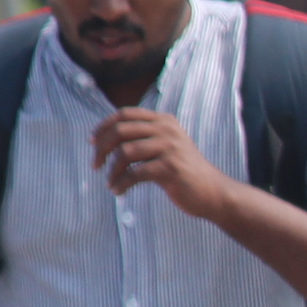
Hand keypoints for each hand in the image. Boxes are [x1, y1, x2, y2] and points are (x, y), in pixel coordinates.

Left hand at [92, 109, 238, 221]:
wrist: (213, 192)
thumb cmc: (184, 171)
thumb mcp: (166, 146)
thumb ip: (143, 137)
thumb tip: (104, 138)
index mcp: (164, 121)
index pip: (125, 114)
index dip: (103, 126)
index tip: (92, 142)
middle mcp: (167, 130)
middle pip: (120, 131)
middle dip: (102, 149)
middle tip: (96, 165)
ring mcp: (170, 148)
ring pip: (125, 152)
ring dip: (112, 170)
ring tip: (110, 182)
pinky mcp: (171, 168)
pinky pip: (135, 174)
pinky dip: (121, 183)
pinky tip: (119, 191)